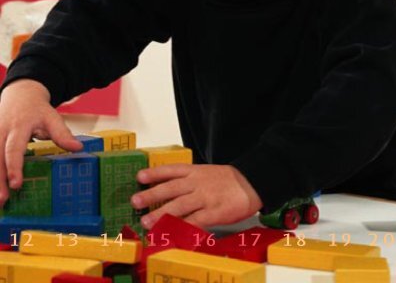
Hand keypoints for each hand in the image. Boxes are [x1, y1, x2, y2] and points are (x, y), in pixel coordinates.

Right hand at [0, 79, 82, 204]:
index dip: (14, 167)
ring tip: (1, 202)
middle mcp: (2, 132)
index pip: (14, 148)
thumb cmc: (37, 110)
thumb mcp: (51, 117)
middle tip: (4, 199)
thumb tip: (78, 148)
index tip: (16, 184)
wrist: (20, 94)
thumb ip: (62, 134)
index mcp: (18, 126)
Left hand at [131, 163, 262, 228]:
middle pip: (171, 188)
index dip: (155, 173)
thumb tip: (168, 189)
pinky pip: (196, 221)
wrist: (252, 182)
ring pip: (180, 205)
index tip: (139, 177)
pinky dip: (183, 227)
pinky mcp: (215, 212)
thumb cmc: (227, 180)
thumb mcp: (207, 173)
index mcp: (195, 171)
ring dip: (161, 214)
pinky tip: (172, 233)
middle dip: (152, 195)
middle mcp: (198, 182)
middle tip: (135, 201)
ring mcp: (206, 197)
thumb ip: (190, 180)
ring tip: (147, 221)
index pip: (171, 170)